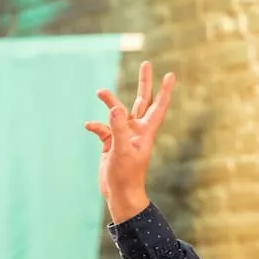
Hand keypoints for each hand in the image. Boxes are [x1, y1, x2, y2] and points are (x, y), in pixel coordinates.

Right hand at [85, 60, 174, 223]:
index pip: (158, 106)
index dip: (165, 90)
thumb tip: (115, 107)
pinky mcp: (111, 144)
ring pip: (118, 112)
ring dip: (110, 102)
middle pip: (142, 101)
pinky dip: (96, 126)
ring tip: (99, 92)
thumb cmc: (126, 176)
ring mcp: (124, 136)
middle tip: (146, 64)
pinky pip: (103, 129)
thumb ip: (118, 128)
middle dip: (144, 83)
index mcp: (146, 132)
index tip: (170, 75)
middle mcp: (137, 130)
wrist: (120, 195)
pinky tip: (88, 126)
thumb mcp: (122, 151)